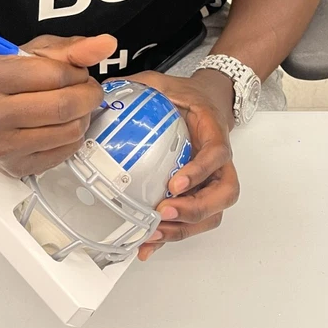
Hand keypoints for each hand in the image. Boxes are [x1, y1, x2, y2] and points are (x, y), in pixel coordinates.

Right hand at [0, 34, 114, 177]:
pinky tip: (61, 125)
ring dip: (83, 116)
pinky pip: (65, 152)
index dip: (77, 72)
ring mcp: (0, 146)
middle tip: (88, 89)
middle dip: (88, 95)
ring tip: (73, 106)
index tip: (78, 72)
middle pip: (63, 107)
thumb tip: (106, 44)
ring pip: (69, 131)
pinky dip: (73, 136)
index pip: (54, 75)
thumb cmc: (6, 79)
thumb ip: (71, 48)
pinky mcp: (14, 168)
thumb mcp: (32, 53)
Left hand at [125, 68, 238, 260]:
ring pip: (213, 214)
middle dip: (195, 209)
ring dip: (184, 228)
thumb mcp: (165, 83)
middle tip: (164, 212)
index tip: (175, 183)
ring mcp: (211, 181)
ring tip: (154, 233)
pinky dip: (173, 236)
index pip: (216, 155)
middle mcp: (219, 162)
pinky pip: (193, 220)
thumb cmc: (187, 96)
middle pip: (223, 194)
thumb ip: (141, 84)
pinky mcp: (199, 194)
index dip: (199, 172)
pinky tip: (149, 245)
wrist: (207, 102)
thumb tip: (104, 89)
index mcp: (213, 133)